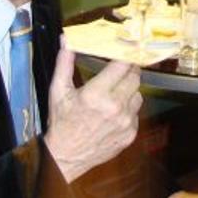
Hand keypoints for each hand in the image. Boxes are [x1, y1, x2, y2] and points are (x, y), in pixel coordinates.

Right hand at [44, 42, 142, 182]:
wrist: (66, 157)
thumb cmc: (61, 123)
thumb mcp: (58, 91)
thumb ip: (64, 63)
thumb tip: (67, 40)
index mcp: (96, 94)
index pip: (122, 65)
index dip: (126, 55)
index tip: (127, 49)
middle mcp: (114, 107)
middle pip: (135, 77)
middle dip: (129, 71)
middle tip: (121, 69)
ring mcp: (125, 122)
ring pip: (139, 94)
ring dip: (130, 90)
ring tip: (115, 93)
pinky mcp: (130, 134)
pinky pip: (136, 113)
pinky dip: (129, 108)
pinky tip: (115, 111)